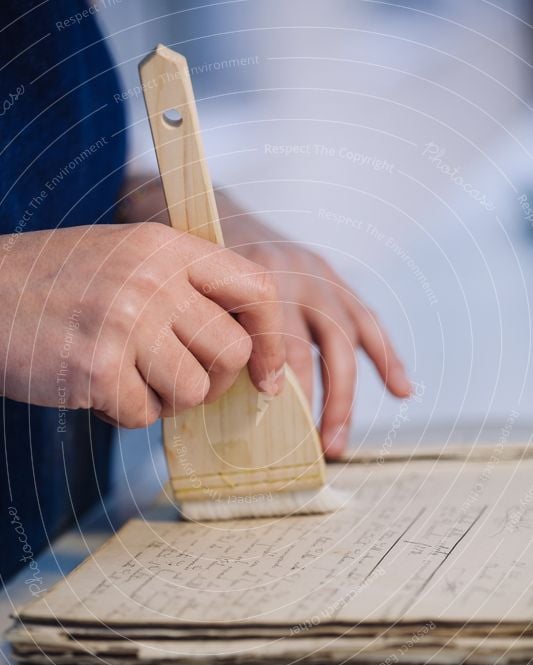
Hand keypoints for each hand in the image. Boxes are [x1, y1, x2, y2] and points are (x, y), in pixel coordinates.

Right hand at [0, 223, 284, 426]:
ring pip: (194, 391)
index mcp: (166, 247)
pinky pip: (144, 414)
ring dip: (165, 399)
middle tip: (178, 380)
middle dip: (213, 381)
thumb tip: (246, 347)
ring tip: (128, 378)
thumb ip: (185, 288)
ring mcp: (126, 322)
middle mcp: (152, 280)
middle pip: (233, 353)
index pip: (257, 289)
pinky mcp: (97, 367)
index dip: (272, 339)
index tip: (266, 374)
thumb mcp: (127, 258)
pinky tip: (96, 388)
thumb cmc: (57, 284)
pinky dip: (124, 412)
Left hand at [117, 176, 410, 455]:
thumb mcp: (193, 289)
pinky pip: (367, 322)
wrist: (209, 207)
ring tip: (338, 441)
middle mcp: (295, 273)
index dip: (279, 376)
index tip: (271, 411)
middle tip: (316, 446)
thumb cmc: (195, 263)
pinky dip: (386, 357)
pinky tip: (403, 390)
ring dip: (346, 396)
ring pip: (345, 341)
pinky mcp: (334, 279)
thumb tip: (220, 395)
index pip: (279, 337)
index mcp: (257, 275)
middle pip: (316, 346)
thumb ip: (212, 330)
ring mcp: (320, 276)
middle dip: (319, 401)